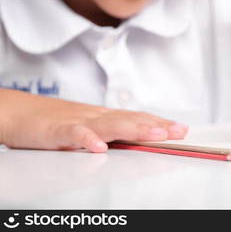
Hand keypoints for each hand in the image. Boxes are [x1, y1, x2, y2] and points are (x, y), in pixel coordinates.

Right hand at [0, 89, 187, 152]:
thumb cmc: (54, 121)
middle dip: (157, 126)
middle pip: (131, 120)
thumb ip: (110, 133)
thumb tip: (134, 140)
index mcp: (104, 117)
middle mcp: (96, 116)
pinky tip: (99, 147)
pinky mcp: (57, 130)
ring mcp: (78, 121)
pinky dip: (87, 139)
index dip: (160, 123)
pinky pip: (74, 135)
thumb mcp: (88, 127)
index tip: (180, 128)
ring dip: (135, 129)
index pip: (137, 118)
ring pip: (110, 125)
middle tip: (179, 131)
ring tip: (155, 135)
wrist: (19, 112)